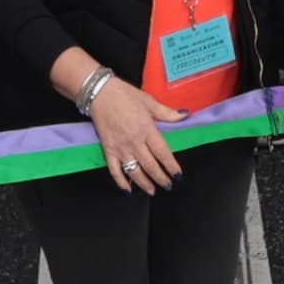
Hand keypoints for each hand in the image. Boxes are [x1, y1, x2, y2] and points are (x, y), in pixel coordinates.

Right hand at [84, 73, 179, 191]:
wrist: (99, 93)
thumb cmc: (124, 95)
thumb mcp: (148, 101)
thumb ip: (166, 112)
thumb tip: (184, 115)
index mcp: (147, 129)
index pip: (163, 153)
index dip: (171, 167)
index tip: (178, 175)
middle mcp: (135, 142)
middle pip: (150, 166)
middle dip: (161, 178)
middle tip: (168, 186)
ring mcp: (120, 148)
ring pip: (134, 171)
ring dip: (144, 183)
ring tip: (152, 190)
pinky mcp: (108, 150)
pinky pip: (115, 170)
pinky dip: (121, 182)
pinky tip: (127, 189)